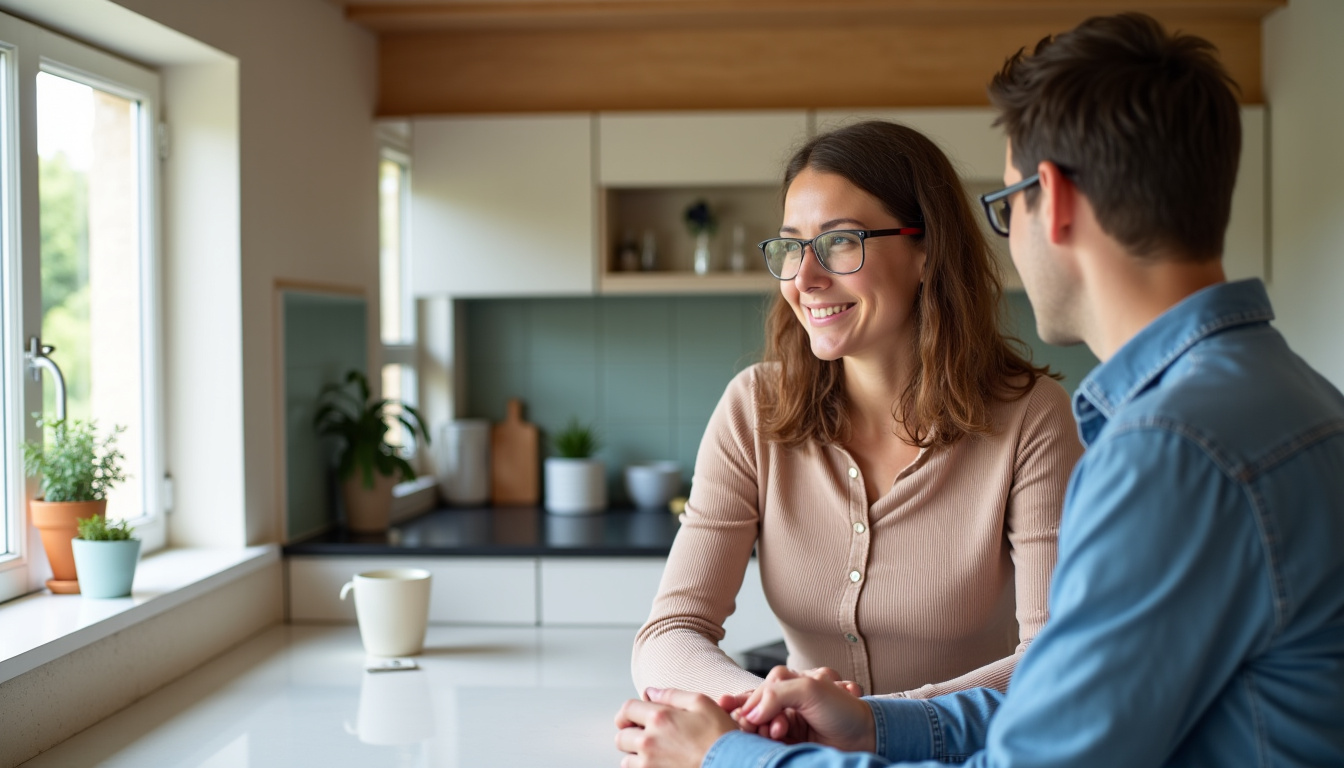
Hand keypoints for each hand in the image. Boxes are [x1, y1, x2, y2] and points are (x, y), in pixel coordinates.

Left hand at [615, 688, 736, 767]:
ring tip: (654, 752)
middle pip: (621, 736)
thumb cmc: (721, 736)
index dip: (628, 712)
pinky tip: (659, 763)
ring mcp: (650, 764)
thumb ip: (672, 695)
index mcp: (659, 718)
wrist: (732, 764)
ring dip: (635, 754)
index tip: (633, 716)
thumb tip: (650, 693)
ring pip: (626, 759)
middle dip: (630, 733)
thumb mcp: (701, 702)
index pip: (626, 710)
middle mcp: (650, 741)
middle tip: (644, 734)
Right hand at [737, 669, 875, 752]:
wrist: (864, 738)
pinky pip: (770, 740)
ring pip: (762, 725)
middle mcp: (790, 700)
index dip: (745, 698)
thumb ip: (775, 694)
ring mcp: (791, 722)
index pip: (762, 689)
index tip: (727, 705)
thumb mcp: (808, 689)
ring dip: (763, 728)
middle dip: (754, 716)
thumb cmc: (843, 709)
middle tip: (755, 725)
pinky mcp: (792, 741)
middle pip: (758, 708)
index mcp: (793, 682)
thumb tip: (750, 713)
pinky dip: (768, 740)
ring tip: (778, 732)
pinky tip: (777, 738)